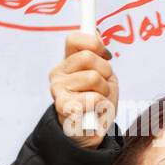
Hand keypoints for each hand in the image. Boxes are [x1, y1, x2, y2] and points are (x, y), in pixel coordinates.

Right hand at [50, 32, 117, 146]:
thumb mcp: (103, 75)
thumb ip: (98, 55)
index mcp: (67, 62)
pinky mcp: (62, 106)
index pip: (75, 40)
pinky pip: (93, 98)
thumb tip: (95, 32)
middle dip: (106, 72)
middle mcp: (58, 73)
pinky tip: (94, 112)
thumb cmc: (98, 102)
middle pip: (89, 57)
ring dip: (105, 92)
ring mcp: (58, 89)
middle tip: (104, 86)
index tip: (104, 53)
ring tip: (99, 101)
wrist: (90, 131)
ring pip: (94, 78)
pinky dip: (102, 106)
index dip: (93, 42)